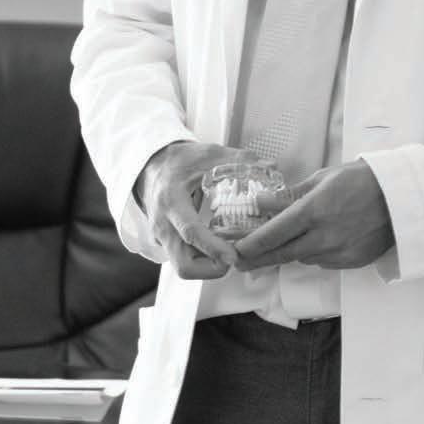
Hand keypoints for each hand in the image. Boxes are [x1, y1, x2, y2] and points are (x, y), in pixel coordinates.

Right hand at [136, 139, 254, 281]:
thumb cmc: (179, 161)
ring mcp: (162, 237)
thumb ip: (238, 160)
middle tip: (234, 256)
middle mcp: (163, 224)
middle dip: (212, 269)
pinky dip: (203, 260)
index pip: (190, 231)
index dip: (213, 247)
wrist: (152, 166)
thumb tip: (270, 167)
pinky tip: (217, 245)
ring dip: (209, 266)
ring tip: (228, 250)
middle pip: (183, 265)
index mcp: (172, 201)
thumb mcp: (207, 154)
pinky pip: (184, 260)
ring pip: (184, 268)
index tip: (233, 255)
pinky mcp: (166, 243)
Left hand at [231, 159, 393, 271]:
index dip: (251, 246)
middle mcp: (324, 237)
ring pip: (303, 257)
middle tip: (240, 264)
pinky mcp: (351, 262)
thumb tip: (260, 201)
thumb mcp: (322, 179)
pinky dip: (314, 253)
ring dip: (291, 251)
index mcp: (314, 211)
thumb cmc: (361, 180)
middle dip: (258, 260)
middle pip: (282, 254)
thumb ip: (289, 195)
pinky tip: (319, 240)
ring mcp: (339, 253)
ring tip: (287, 240)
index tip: (234, 252)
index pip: (273, 234)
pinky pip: (323, 261)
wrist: (402, 198)